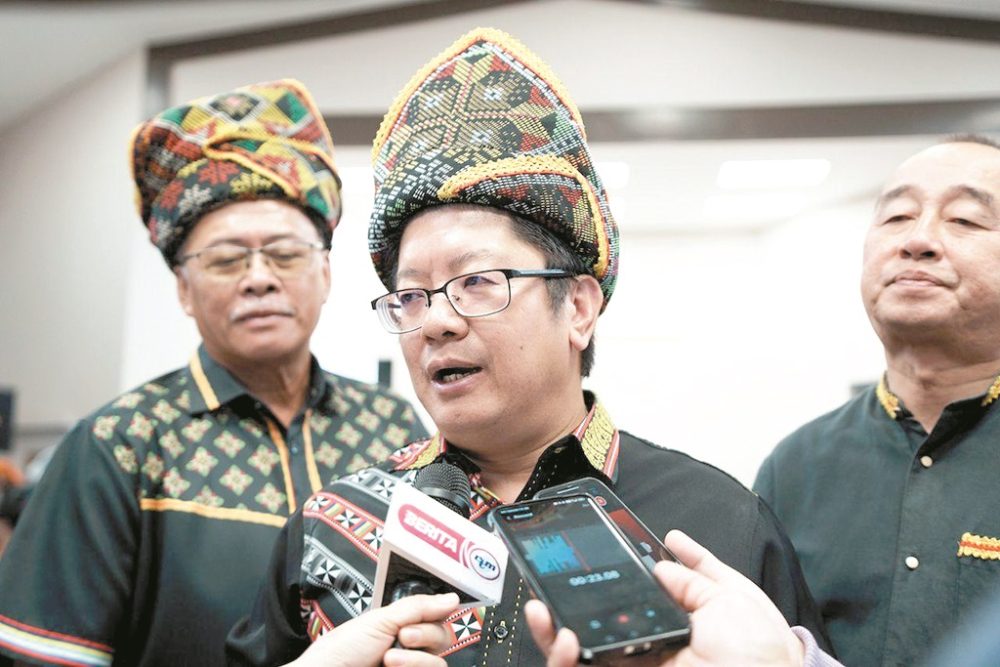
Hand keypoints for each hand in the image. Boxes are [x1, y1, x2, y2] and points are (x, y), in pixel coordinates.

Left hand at [289, 592, 458, 666]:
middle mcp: (409, 648)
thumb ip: (418, 608)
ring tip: (389, 659)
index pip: (435, 617)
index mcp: (401, 626)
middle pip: (443, 638)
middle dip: (425, 634)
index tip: (429, 613)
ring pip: (439, 662)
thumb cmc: (342, 650)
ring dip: (416, 659)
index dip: (436, 614)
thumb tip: (452, 597)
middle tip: (404, 635)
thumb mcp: (380, 620)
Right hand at [525, 530, 803, 666]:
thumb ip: (692, 574)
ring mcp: (634, 663)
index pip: (632, 594)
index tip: (590, 551)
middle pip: (595, 620)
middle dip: (562, 603)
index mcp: (677, 618)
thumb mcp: (730, 596)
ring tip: (542, 610)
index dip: (607, 574)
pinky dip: (562, 659)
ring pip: (578, 651)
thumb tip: (661, 556)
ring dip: (550, 632)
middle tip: (545, 585)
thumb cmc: (759, 650)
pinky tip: (566, 637)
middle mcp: (651, 641)